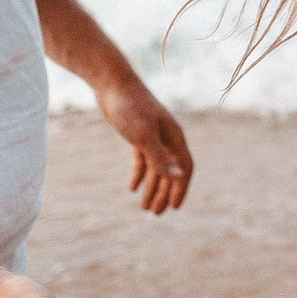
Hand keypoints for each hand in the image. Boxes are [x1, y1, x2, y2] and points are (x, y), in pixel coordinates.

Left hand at [95, 75, 192, 214]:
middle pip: (170, 171)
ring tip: (143, 207)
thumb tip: (178, 178)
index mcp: (174, 137)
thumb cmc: (129, 107)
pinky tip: (132, 187)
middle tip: (155, 214)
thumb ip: (160, 158)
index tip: (174, 208)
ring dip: (151, 187)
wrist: (112, 84)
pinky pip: (142, 159)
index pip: (184, 168)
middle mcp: (167, 138)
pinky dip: (139, 173)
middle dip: (164, 193)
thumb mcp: (143, 136)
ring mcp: (153, 136)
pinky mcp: (137, 134)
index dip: (181, 188)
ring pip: (156, 167)